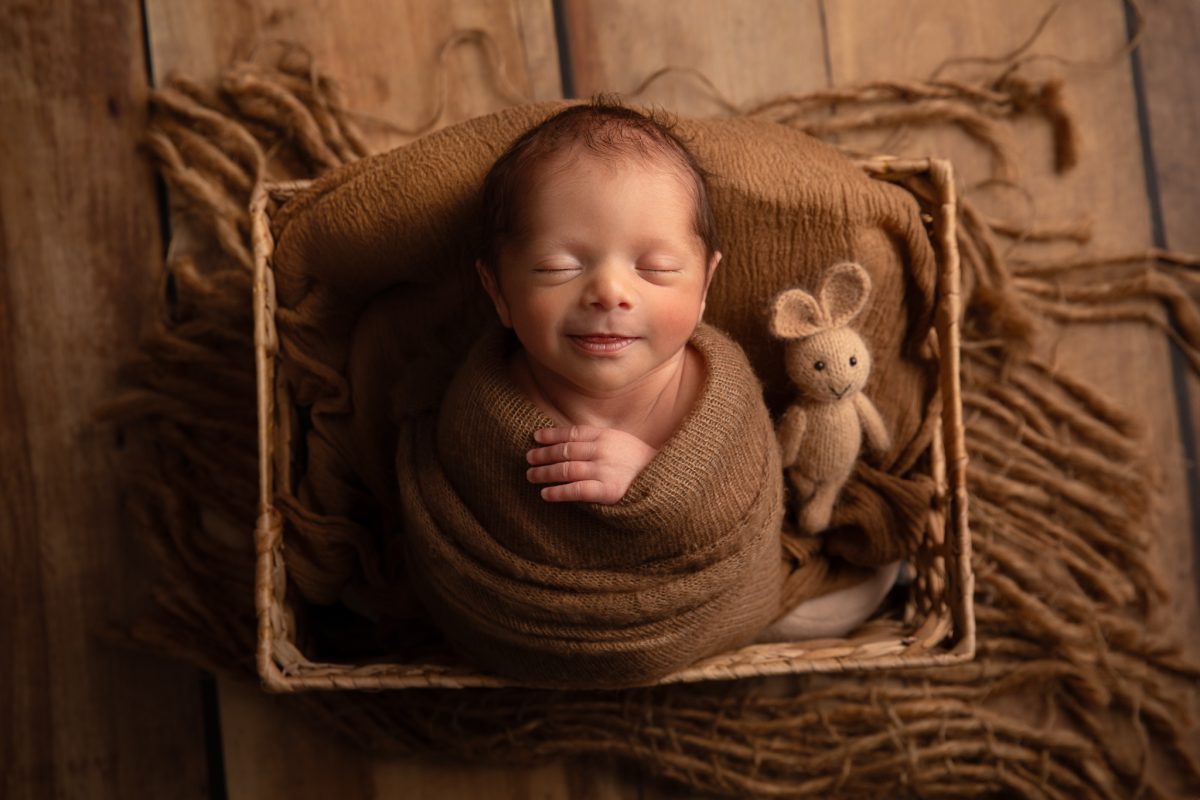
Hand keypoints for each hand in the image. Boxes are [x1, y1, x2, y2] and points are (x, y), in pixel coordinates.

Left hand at [526, 425, 658, 503]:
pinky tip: (546, 494)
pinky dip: (559, 492)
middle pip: (565, 451)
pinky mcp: (608, 490)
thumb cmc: (640, 461)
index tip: (536, 437)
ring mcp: (605, 470)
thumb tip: (568, 442)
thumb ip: (598, 440)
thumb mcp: (621, 441)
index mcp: (606, 436)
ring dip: (545, 473)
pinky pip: (577, 490)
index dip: (552, 435)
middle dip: (543, 455)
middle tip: (528, 458)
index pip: (572, 433)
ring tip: (531, 476)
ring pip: (567, 470)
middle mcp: (603, 450)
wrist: (667, 478)